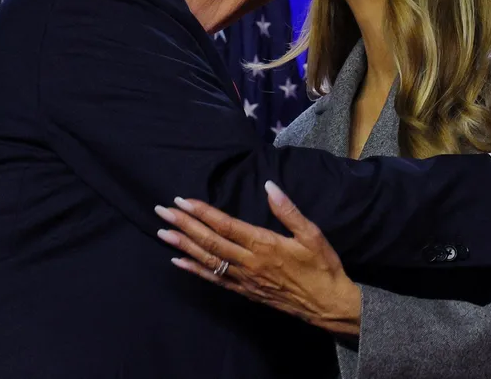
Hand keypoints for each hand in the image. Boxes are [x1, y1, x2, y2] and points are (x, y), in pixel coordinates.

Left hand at [153, 181, 361, 336]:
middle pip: (210, 241)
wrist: (328, 305)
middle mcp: (249, 262)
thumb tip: (270, 186)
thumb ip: (288, 210)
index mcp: (264, 245)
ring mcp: (244, 280)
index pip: (225, 225)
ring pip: (207, 260)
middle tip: (162, 211)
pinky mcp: (245, 292)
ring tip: (163, 232)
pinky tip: (179, 262)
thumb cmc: (322, 267)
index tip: (182, 200)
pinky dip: (195, 270)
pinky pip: (215, 280)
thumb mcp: (312, 234)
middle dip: (184, 225)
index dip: (202, 212)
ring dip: (183, 246)